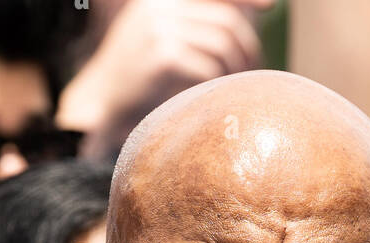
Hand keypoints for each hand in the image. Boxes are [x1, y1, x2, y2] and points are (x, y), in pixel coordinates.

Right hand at [57, 0, 272, 157]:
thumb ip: (191, 27)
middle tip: (251, 72)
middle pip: (225, 21)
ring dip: (235, 69)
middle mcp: (161, 8)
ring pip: (222, 44)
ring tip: (234, 88)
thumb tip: (240, 18)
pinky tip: (212, 96)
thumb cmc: (134, 81)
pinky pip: (208, 67)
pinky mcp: (163, 55)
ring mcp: (160, 29)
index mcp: (161, 0)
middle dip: (246, 47)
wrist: (99, 104)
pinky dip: (217, 84)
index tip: (271, 4)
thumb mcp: (158, 41)